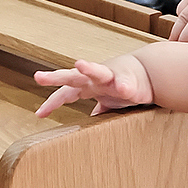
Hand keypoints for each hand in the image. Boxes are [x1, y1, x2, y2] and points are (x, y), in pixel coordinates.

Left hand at [34, 53, 154, 116]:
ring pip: (98, 71)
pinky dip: (125, 86)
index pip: (65, 93)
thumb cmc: (123, 84)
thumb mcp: (106, 100)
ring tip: (80, 65)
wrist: (148, 72)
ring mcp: (112, 76)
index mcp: (87, 85)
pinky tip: (125, 90)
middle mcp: (95, 78)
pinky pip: (126, 83)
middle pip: (72, 76)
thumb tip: (89, 123)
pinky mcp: (129, 80)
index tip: (39, 114)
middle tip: (38, 77)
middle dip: (56, 77)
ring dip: (89, 68)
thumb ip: (96, 109)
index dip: (52, 102)